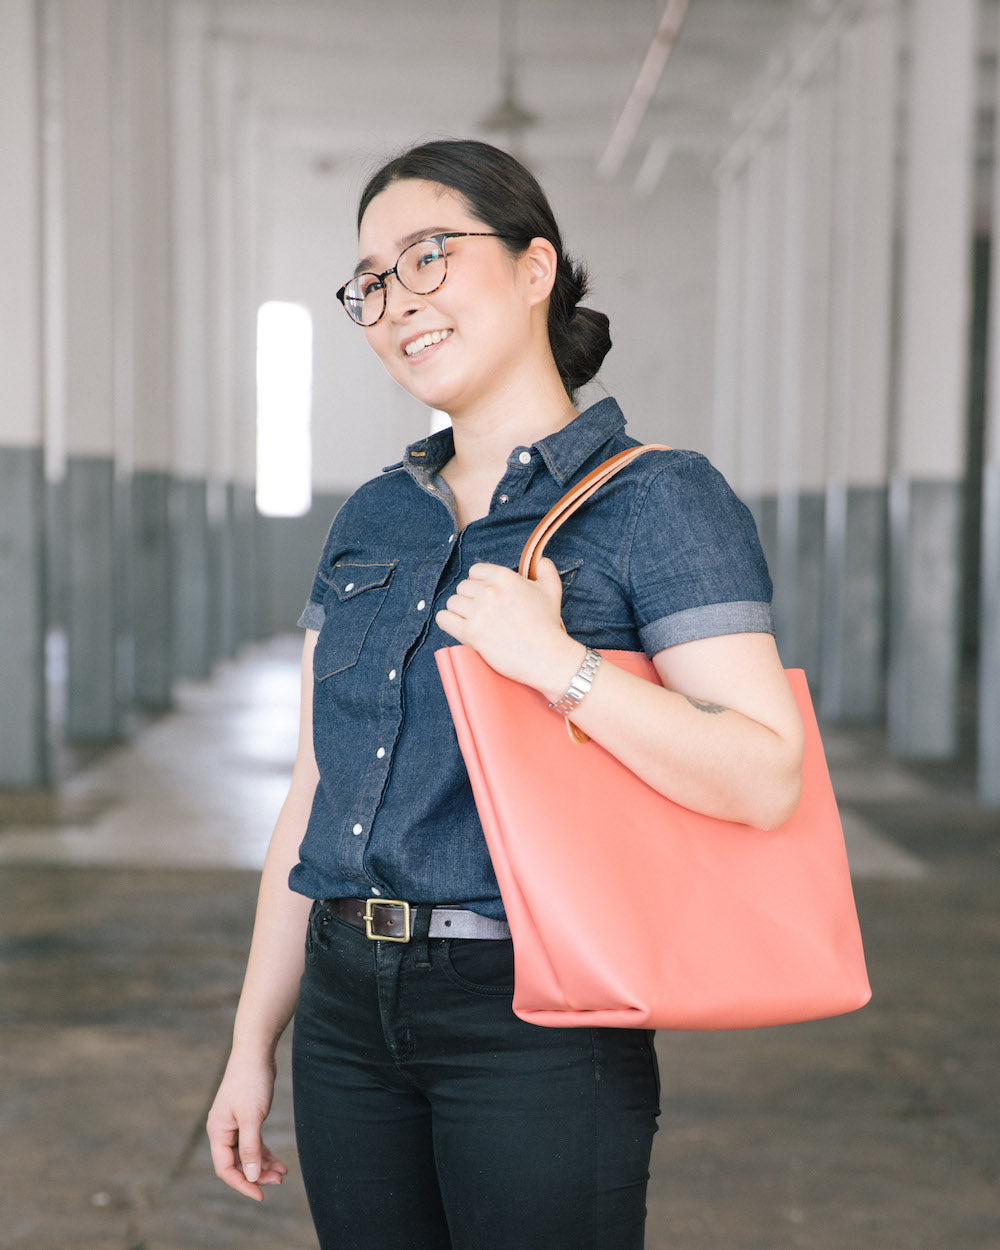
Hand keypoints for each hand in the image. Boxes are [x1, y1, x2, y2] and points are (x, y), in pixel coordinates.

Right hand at [206, 1056, 287, 1201]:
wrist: (256, 1052)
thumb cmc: (251, 1082)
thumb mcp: (252, 1118)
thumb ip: (251, 1149)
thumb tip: (252, 1177)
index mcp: (218, 1132)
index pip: (225, 1169)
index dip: (242, 1184)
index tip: (261, 1194)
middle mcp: (223, 1131)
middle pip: (237, 1163)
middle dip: (257, 1174)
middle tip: (278, 1181)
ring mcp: (234, 1125)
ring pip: (247, 1154)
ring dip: (263, 1165)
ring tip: (282, 1174)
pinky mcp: (246, 1118)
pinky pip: (254, 1143)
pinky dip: (265, 1153)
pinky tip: (279, 1162)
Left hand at [436, 558, 582, 695]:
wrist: (547, 657)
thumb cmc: (548, 625)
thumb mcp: (552, 591)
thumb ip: (545, 570)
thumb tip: (541, 561)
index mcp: (505, 577)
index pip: (475, 571)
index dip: (479, 584)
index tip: (487, 597)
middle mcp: (490, 591)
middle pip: (462, 587)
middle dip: (470, 599)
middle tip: (482, 613)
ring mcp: (479, 612)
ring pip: (452, 602)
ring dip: (459, 611)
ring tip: (472, 621)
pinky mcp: (471, 633)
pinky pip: (443, 619)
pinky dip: (447, 622)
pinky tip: (457, 626)